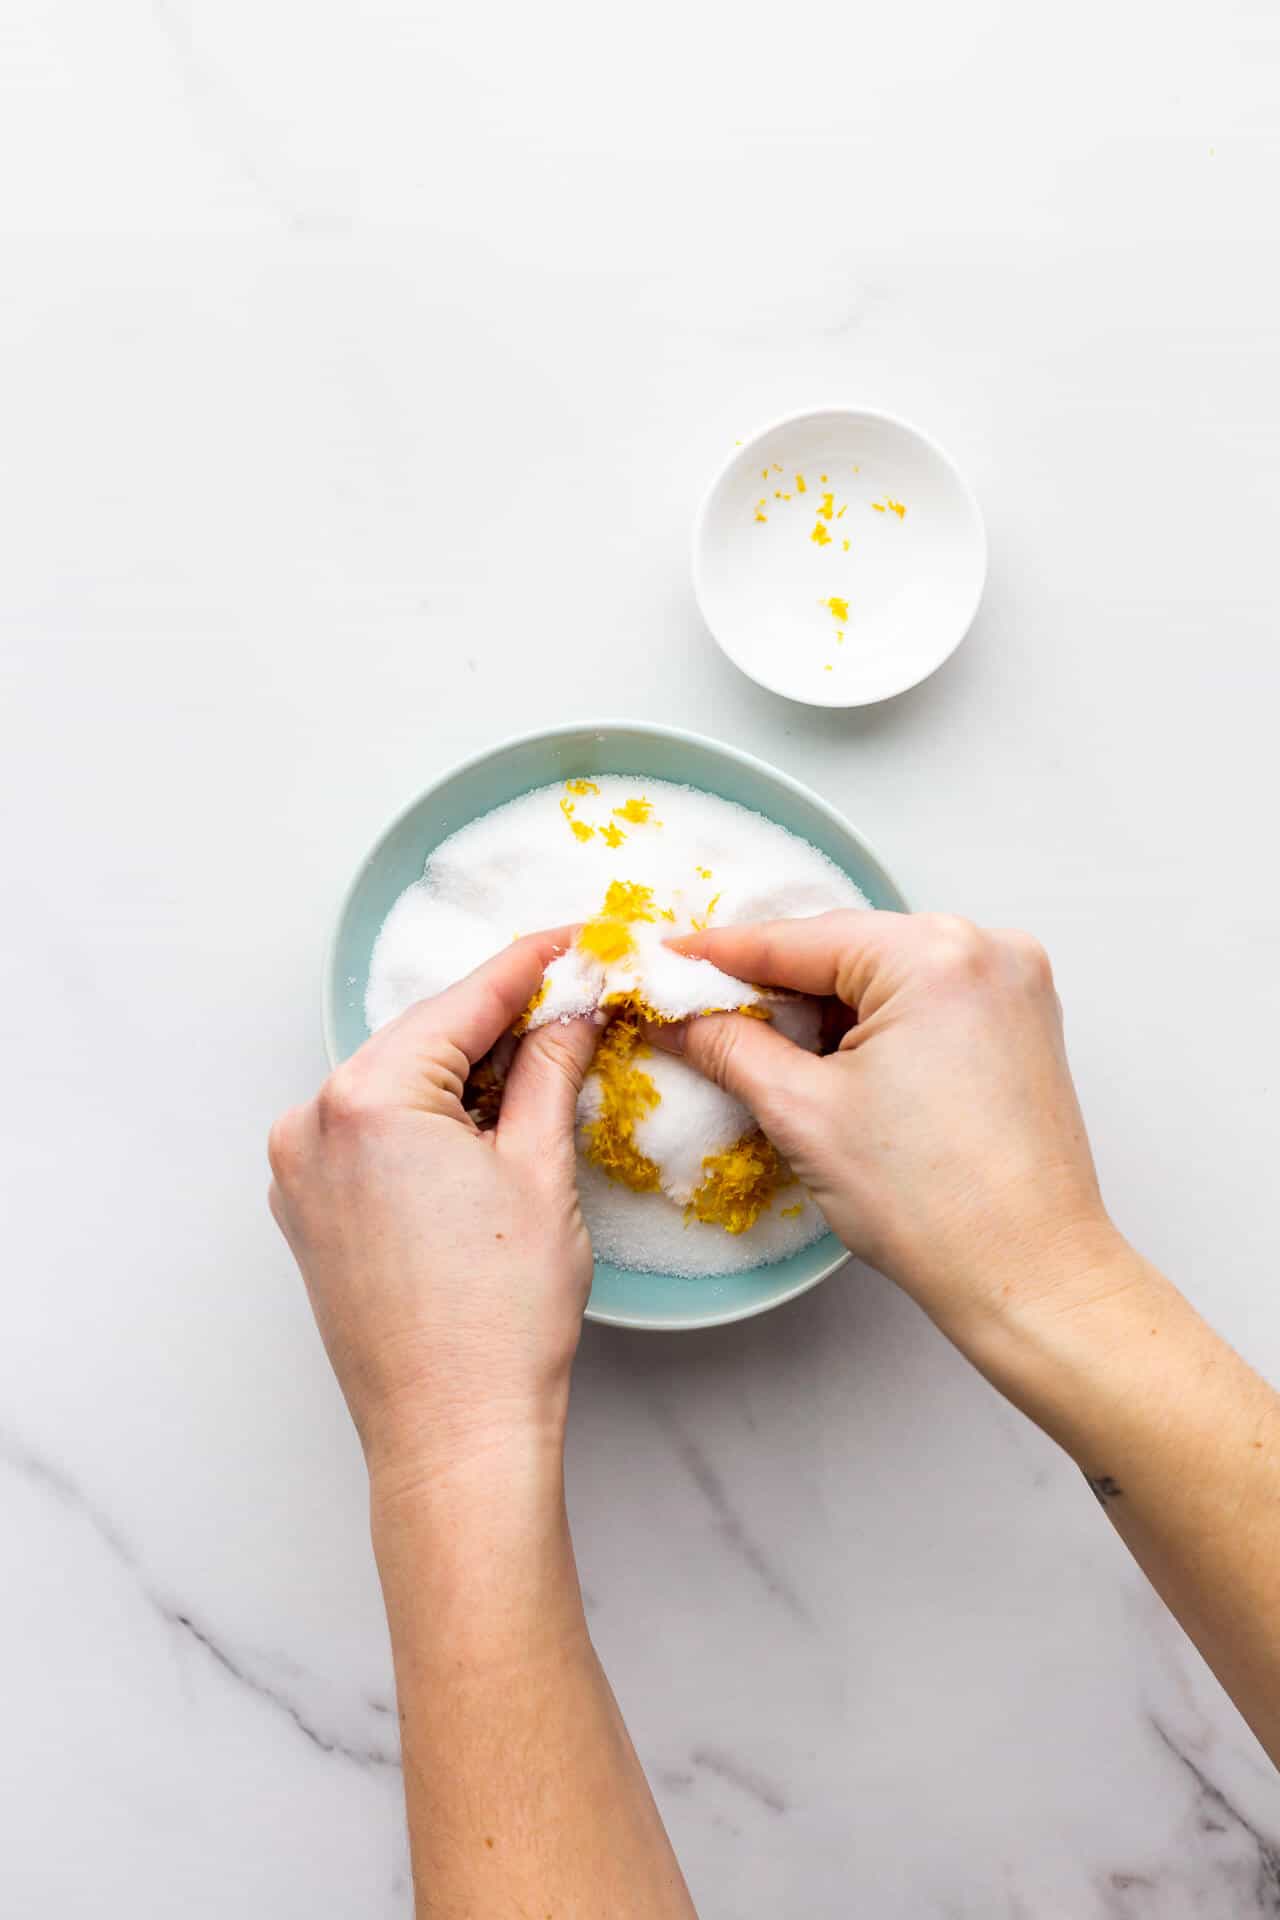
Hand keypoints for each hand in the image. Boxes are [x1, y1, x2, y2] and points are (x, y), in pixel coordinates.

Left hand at [268, 932, 598, 1485]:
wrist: (452, 1436)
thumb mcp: (539, 1168)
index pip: (466, 1002)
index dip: (534, 964)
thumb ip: (549, 1068)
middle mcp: (311, 1122)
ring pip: (399, 1083)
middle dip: (503, 1018)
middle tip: (579, 998)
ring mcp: (300, 1170)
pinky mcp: (308, 1210)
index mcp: (365, 1099)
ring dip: (468, 1069)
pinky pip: (374, 1132)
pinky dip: (430, 1116)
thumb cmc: (498, 1320)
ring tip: (546, 1063)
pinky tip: (488, 1121)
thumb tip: (573, 1009)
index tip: (580, 937)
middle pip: (426, 1037)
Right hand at [650, 912, 1119, 1346]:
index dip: (723, 955)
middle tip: (701, 1008)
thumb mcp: (803, 1114)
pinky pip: (928, 998)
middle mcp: (986, 950)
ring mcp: (1014, 984)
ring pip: (886, 974)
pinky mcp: (1023, 1022)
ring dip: (825, 1005)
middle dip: (774, 983)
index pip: (801, 939)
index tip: (669, 959)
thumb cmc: (936, 1206)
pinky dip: (876, 1021)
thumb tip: (682, 1021)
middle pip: (846, 949)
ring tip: (762, 1045)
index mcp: (935, 956)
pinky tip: (832, 1058)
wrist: (1031, 1275)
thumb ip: (730, 1048)